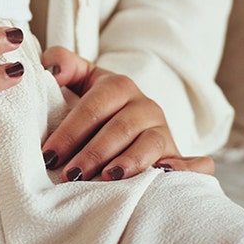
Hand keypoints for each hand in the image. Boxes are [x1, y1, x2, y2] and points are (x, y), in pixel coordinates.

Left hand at [40, 46, 213, 181]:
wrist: (129, 124)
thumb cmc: (95, 108)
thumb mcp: (80, 81)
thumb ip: (63, 65)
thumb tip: (53, 69)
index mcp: (119, 86)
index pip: (94, 107)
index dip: (70, 131)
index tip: (49, 154)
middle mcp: (146, 107)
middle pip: (120, 128)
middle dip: (93, 153)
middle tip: (70, 175)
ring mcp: (164, 131)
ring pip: (150, 145)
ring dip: (129, 162)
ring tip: (107, 178)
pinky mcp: (177, 155)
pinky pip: (193, 163)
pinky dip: (184, 170)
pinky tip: (163, 177)